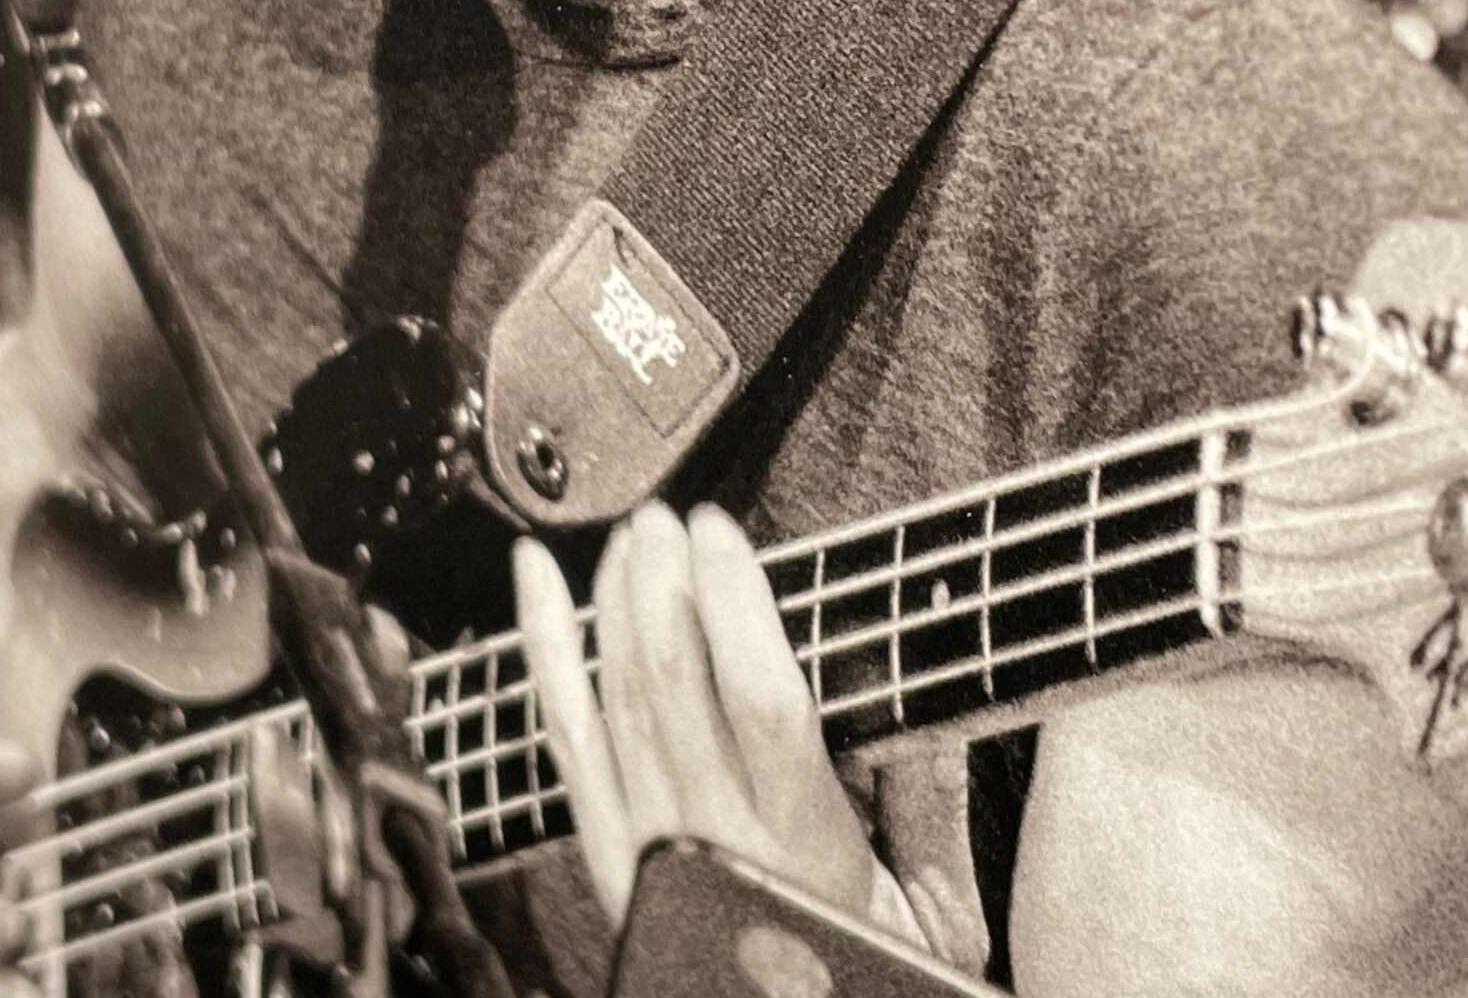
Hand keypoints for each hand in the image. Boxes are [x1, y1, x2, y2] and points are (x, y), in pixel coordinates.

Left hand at [514, 503, 925, 946]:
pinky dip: (543, 644)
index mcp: (799, 837)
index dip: (734, 601)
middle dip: (663, 580)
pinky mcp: (602, 840)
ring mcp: (645, 834)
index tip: (722, 531)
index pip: (758, 693)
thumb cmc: (856, 973)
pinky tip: (533, 582)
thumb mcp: (928, 905)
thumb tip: (934, 694)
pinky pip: (562, 726)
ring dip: (616, 598)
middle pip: (672, 676)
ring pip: (616, 691)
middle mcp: (712, 830)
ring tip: (629, 536)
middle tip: (665, 516)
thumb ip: (929, 797)